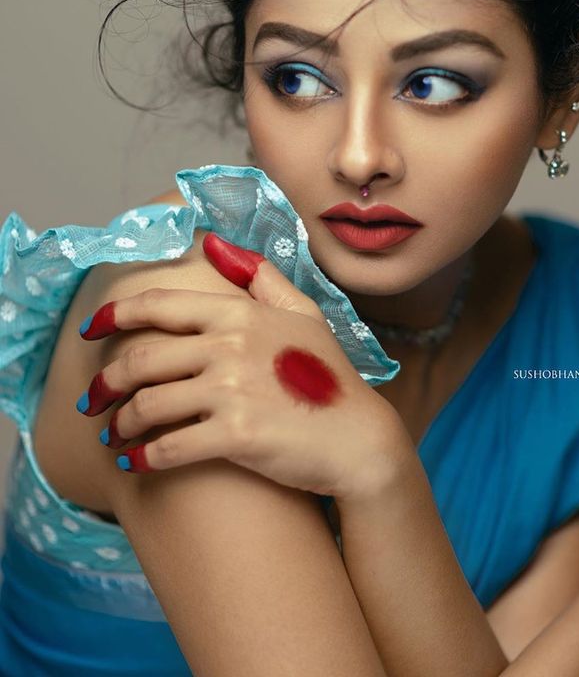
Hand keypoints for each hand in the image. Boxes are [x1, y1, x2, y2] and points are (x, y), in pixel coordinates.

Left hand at [75, 232, 405, 501]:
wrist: (359, 439)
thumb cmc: (330, 377)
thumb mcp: (303, 314)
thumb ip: (259, 276)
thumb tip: (215, 244)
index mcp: (239, 314)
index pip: (160, 306)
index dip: (115, 316)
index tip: (90, 329)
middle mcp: (229, 346)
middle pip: (141, 360)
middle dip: (105, 383)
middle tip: (91, 401)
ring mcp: (231, 390)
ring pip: (147, 405)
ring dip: (120, 424)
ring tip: (114, 436)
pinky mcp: (234, 435)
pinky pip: (168, 447)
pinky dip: (141, 458)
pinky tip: (133, 464)